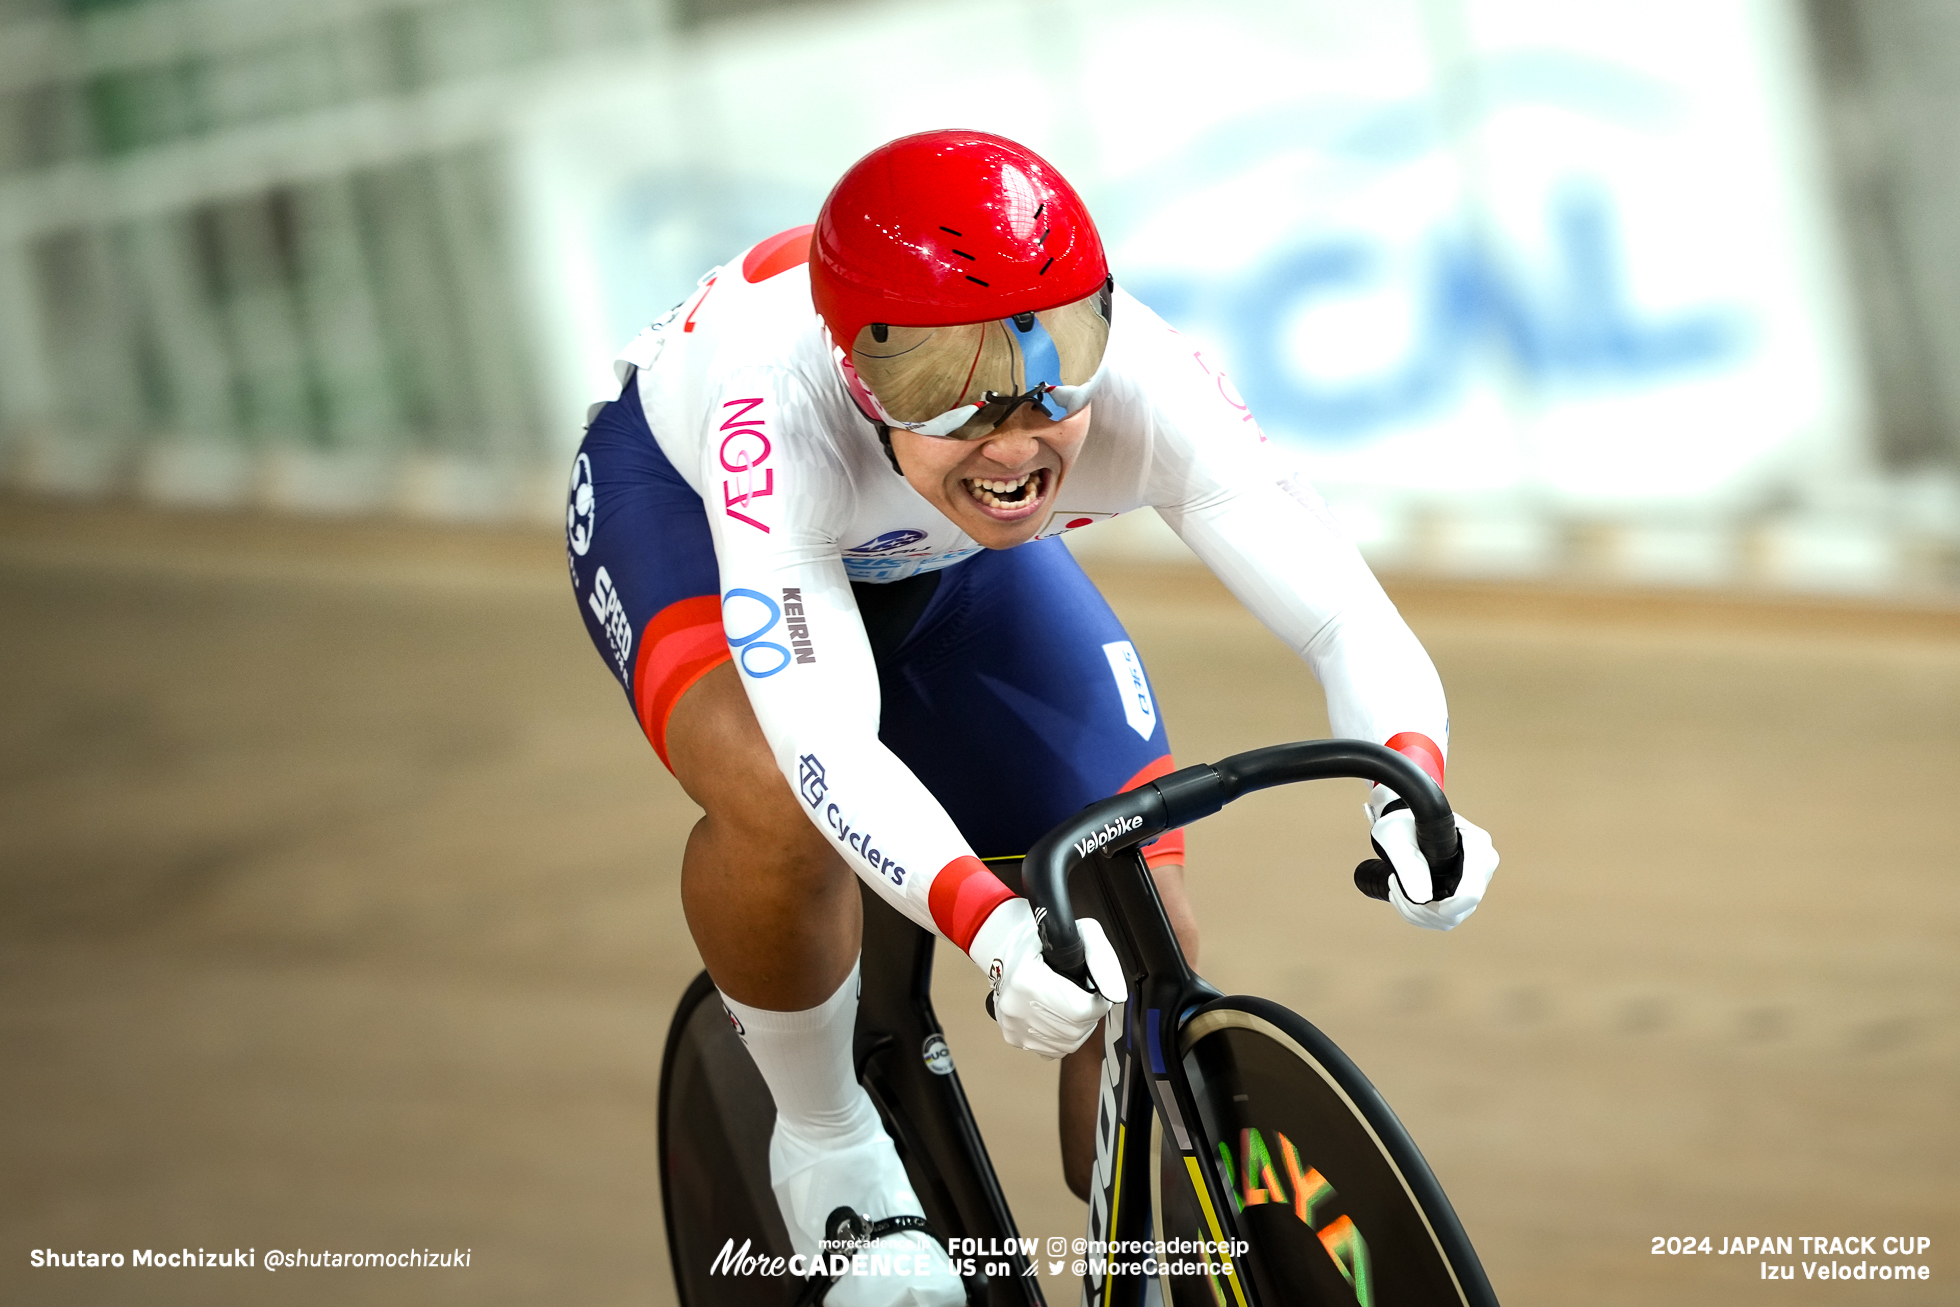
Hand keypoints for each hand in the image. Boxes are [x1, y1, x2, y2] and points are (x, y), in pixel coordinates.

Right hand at [967, 898, 1126, 1057]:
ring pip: (1066, 1044)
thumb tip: (1116, 995)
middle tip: (1086, 997)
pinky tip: (1059, 1018)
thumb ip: (1102, 961)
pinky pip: (1052, 1050)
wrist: (1008, 948)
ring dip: (1079, 1028)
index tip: (1098, 994)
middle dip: (1090, 1016)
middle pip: (1074, 1030)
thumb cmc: (1043, 941)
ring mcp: (1012, 1024)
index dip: (1099, 1004)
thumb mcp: (1082, 934)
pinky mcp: (1013, 1036)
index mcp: (1028, 980)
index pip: (1080, 1010)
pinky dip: (1063, 1038)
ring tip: (1073, 1005)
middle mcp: (1016, 1006)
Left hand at [1365, 797, 1497, 930]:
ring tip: (1396, 885)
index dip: (1443, 905)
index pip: (1471, 891)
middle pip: (1459, 909)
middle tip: (1395, 883)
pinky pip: (1442, 921)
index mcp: (1477, 844)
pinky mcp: (1462, 898)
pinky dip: (1416, 914)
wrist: (1403, 826)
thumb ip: (1408, 864)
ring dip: (1414, 910)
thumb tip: (1422, 898)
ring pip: (1449, 919)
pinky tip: (1403, 895)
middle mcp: (1482, 867)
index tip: (1413, 896)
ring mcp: (1474, 884)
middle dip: (1420, 906)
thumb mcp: (1397, 836)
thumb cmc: (1402, 824)